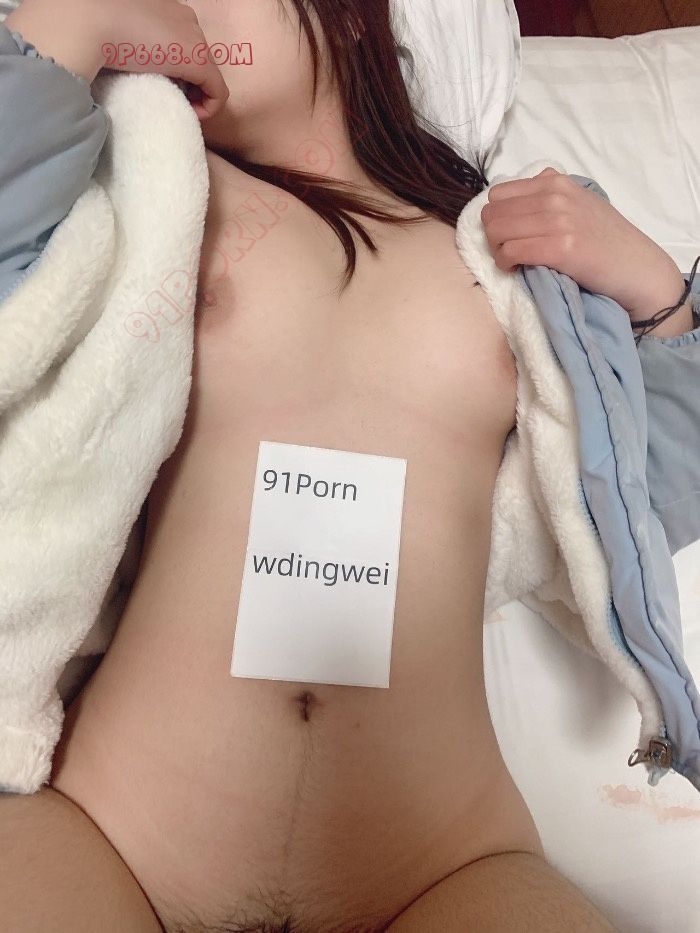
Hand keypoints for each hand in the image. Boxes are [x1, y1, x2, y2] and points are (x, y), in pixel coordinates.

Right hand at [6, 0, 228, 119]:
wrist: (90, 19)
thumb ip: (133, 45)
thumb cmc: (94, 25)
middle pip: (198, 60)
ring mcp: (195, 40)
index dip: (176, 70)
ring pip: (209, 77)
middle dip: (187, 83)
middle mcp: (186, 19)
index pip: (182, 44)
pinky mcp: (199, 63)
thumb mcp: (118, 33)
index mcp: (167, 9)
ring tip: (175, 106)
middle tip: (167, 97)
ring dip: (195, 95)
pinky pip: (218, 94)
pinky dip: (208, 109)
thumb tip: (131, 63)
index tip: (160, 86)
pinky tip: (189, 114)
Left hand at [480, 167, 683, 319]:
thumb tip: (511, 197)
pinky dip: (506, 264)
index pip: (498, 194)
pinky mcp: (560, 248)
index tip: (508, 234)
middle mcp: (555, 195)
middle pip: (491, 214)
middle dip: (493, 236)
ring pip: (496, 232)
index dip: (497, 217)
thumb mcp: (578, 202)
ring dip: (498, 252)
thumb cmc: (605, 240)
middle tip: (508, 251)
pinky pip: (510, 252)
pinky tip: (518, 270)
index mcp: (555, 181)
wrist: (637, 267)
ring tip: (514, 262)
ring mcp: (558, 220)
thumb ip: (549, 194)